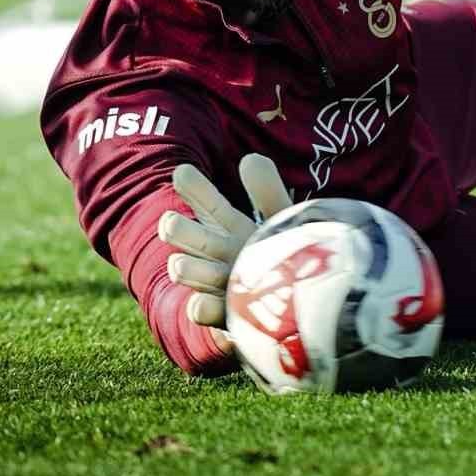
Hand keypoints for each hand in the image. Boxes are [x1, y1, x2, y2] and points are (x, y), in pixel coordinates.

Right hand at [157, 154, 292, 329]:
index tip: (183, 172)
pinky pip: (202, 311)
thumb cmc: (286, 256)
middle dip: (177, 229)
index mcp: (227, 225)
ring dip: (188, 269)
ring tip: (188, 267)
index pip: (202, 199)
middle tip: (175, 225)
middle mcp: (214, 253)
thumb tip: (248, 159)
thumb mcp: (281, 219)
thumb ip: (268, 191)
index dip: (191, 185)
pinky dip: (201, 307)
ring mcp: (215, 284)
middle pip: (182, 233)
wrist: (300, 308)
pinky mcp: (225, 316)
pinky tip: (200, 303)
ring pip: (186, 271)